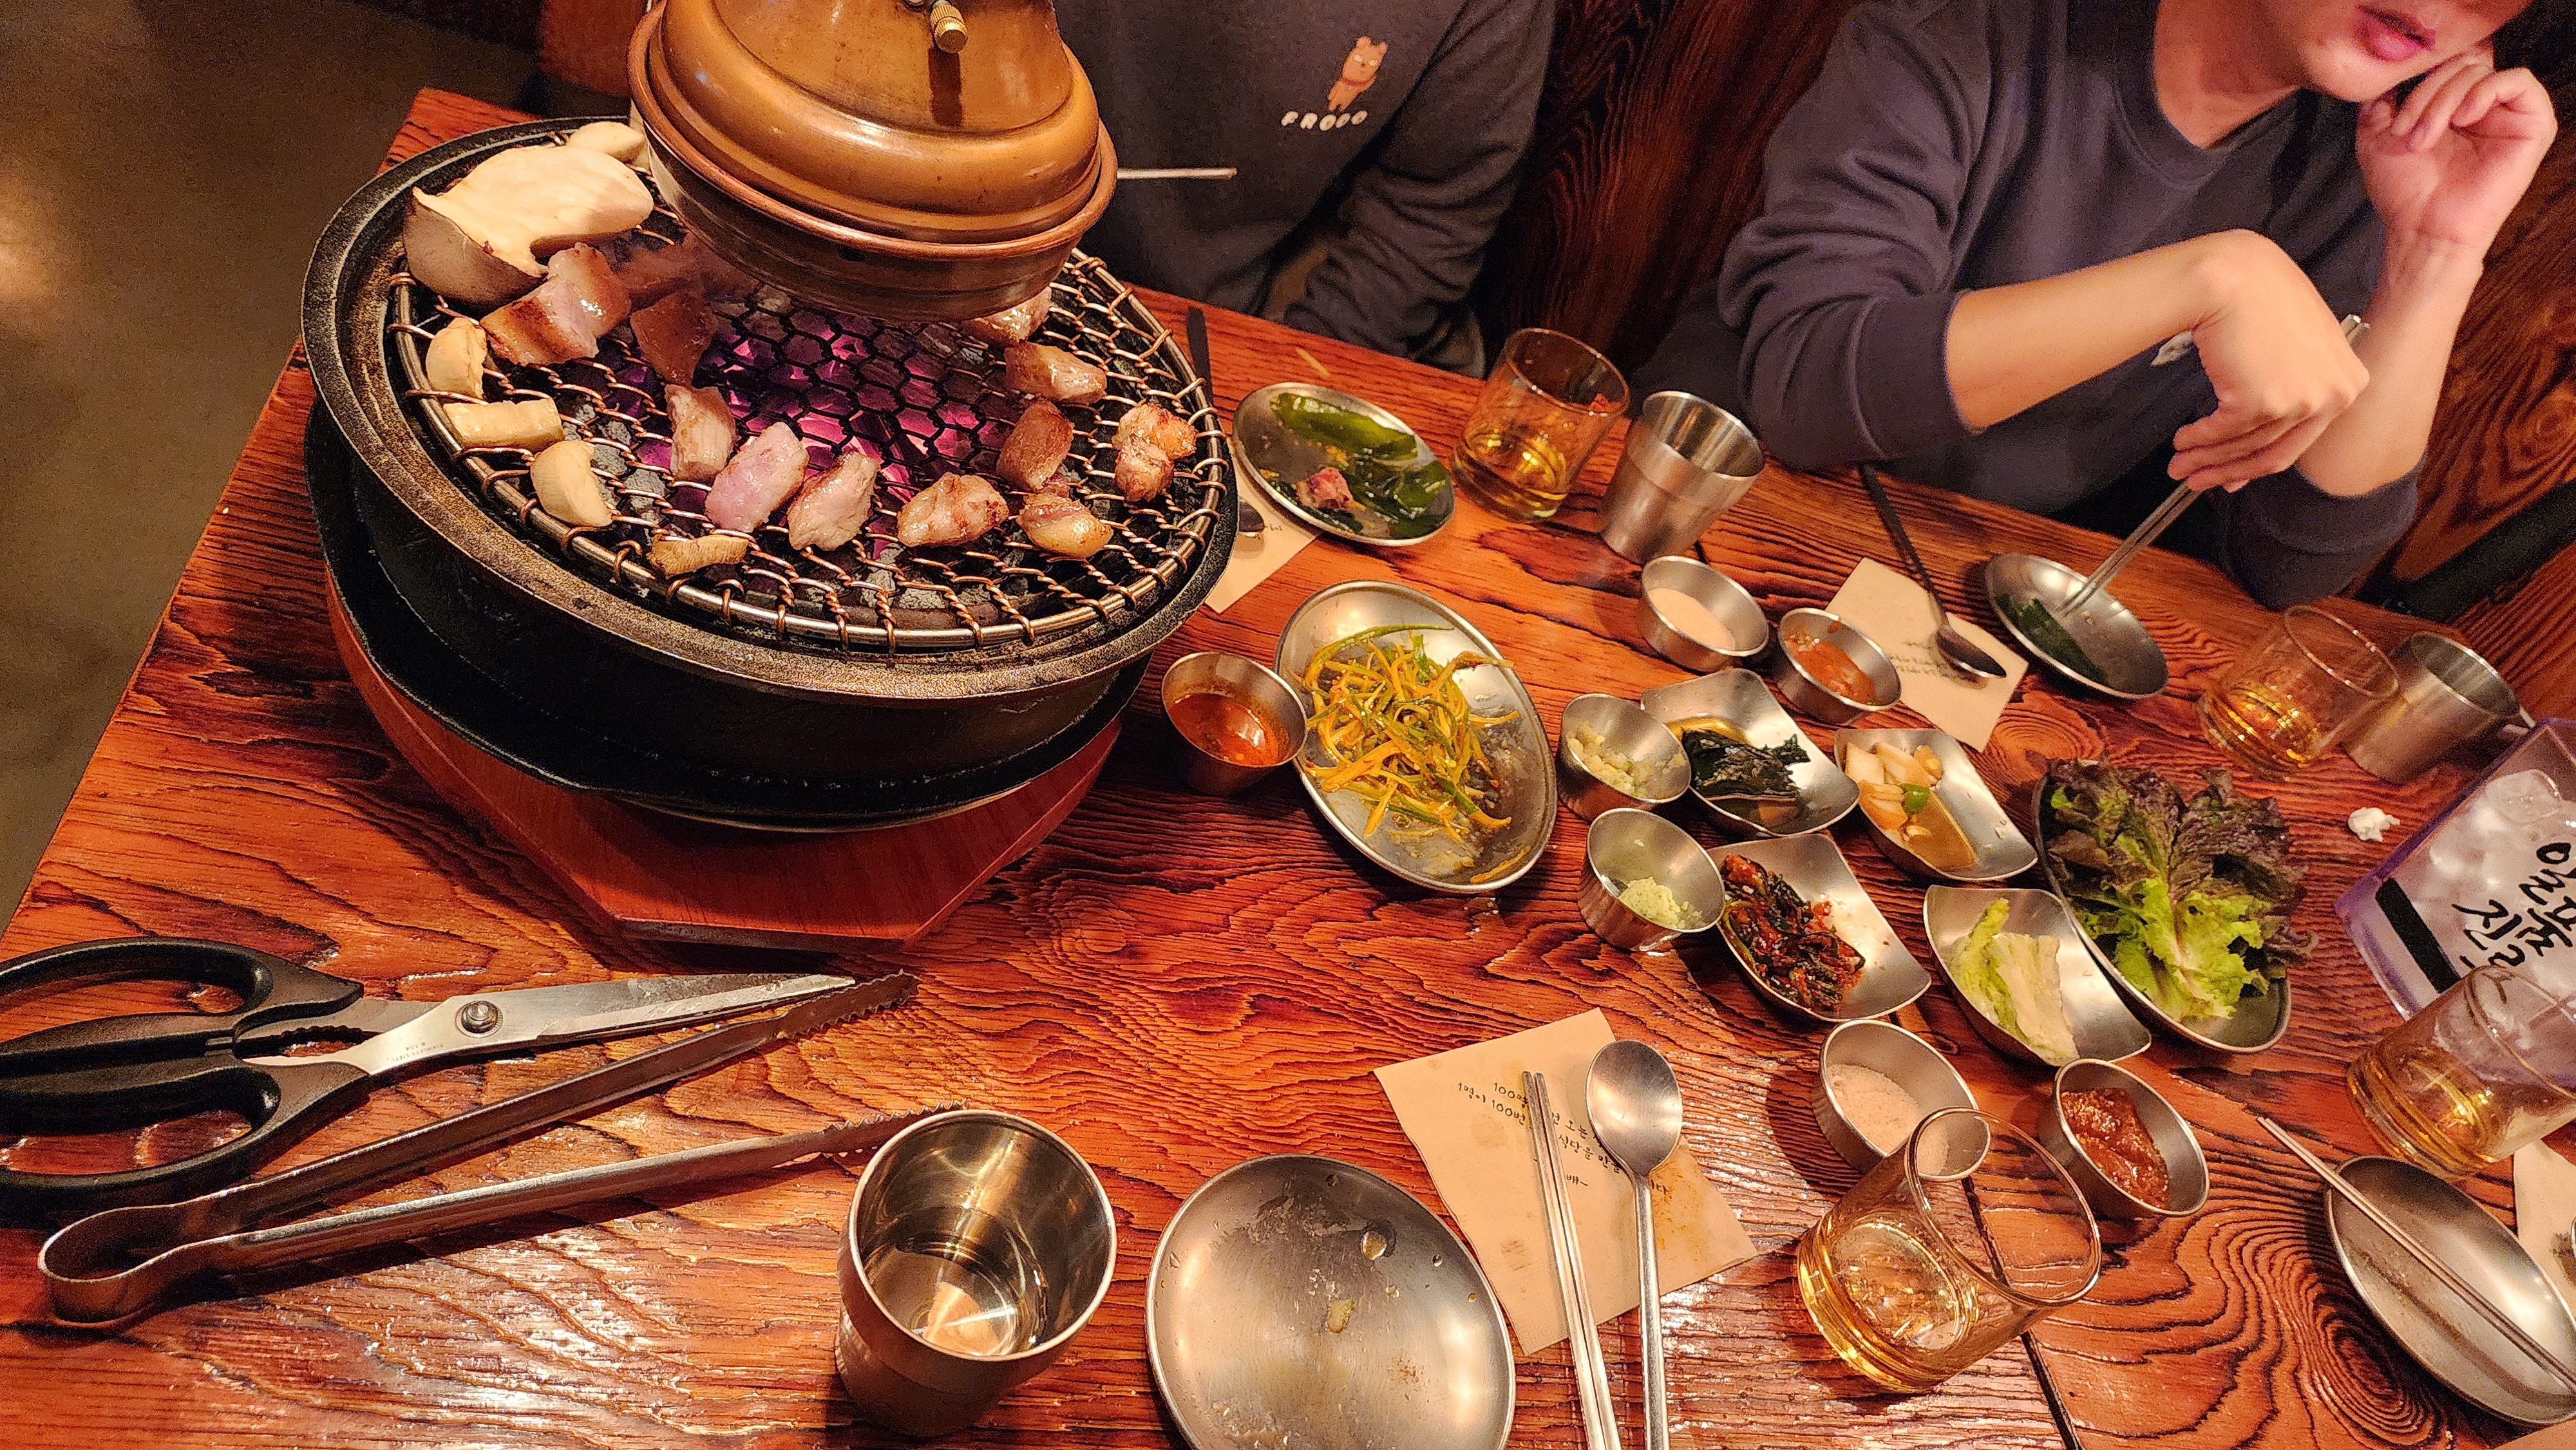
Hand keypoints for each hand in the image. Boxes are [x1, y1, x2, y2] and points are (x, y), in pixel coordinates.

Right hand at [2167, 232, 2370, 491]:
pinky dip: (2198, 440)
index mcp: (2348, 382)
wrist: (2234, 277)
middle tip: (2199, 480)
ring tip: (2179, 463)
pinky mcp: (2261, 402)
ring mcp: (2299, 400)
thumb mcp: (2299, 344)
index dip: (2259, 463)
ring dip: (2206, 460)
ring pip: (2245, 447)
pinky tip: (2182, 440)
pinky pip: (2222, 433)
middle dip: (2229, 472)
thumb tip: (2263, 427)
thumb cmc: (2261, 298)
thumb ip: (2294, 385)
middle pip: (2275, 453)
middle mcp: (2333, 396)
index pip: (2302, 437)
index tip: (2233, 475)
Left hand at [2359, 46, 2557, 254]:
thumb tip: (2386, 80)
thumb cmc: (2404, 191)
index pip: (2446, 64)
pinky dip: (2484, 91)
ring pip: (2482, 71)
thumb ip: (2379, 104)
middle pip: (2461, 65)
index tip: (2395, 119)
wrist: (2423, 227)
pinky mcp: (2534, 126)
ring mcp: (2510, 116)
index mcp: (2454, 108)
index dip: (2419, 80)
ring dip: (2444, 100)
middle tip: (2407, 132)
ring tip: (2425, 137)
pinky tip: (2463, 119)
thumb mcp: (2376, 138)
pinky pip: (2519, 81)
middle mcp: (2484, 108)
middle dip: (2426, 94)